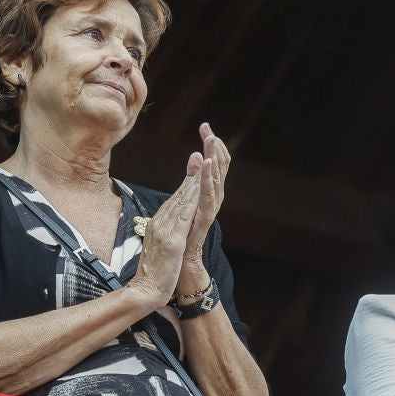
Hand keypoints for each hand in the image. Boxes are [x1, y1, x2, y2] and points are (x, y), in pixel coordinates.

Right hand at [129, 169, 200, 308]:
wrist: (144, 291)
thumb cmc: (154, 273)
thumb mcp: (162, 247)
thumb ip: (166, 233)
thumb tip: (172, 224)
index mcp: (158, 224)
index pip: (176, 199)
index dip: (188, 180)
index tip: (196, 162)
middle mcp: (160, 223)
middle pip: (179, 194)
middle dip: (193, 173)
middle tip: (201, 152)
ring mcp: (164, 230)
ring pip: (182, 200)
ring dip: (194, 180)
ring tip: (205, 162)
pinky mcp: (171, 241)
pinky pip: (183, 216)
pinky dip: (192, 200)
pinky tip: (200, 189)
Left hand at [176, 123, 229, 296]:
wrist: (177, 269)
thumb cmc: (179, 240)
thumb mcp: (182, 205)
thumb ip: (190, 183)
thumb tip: (193, 157)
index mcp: (204, 196)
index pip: (212, 165)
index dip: (211, 146)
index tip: (205, 126)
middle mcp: (210, 202)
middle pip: (217, 170)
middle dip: (214, 148)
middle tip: (208, 129)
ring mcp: (207, 212)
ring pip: (214, 181)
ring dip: (213, 160)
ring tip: (212, 140)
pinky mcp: (202, 221)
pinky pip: (206, 197)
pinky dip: (206, 180)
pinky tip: (205, 164)